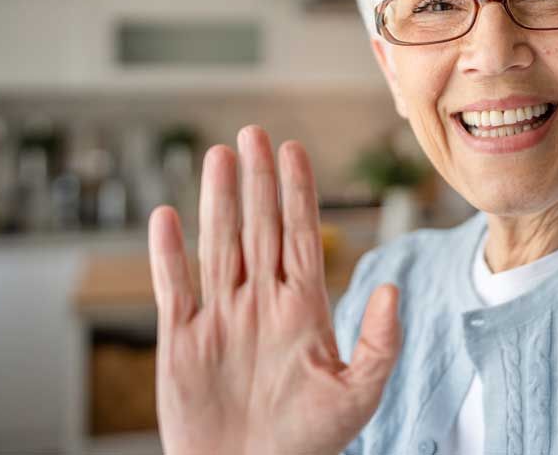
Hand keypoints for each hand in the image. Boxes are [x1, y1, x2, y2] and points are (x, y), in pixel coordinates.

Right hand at [148, 125, 400, 454]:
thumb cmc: (307, 444)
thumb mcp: (358, 394)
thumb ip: (380, 341)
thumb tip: (391, 287)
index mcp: (303, 308)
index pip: (300, 234)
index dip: (298, 191)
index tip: (294, 149)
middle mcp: (261, 302)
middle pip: (258, 227)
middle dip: (258, 180)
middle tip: (253, 133)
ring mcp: (221, 318)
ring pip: (218, 245)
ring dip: (218, 201)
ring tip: (218, 157)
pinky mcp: (183, 342)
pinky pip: (174, 288)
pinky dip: (167, 254)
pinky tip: (166, 217)